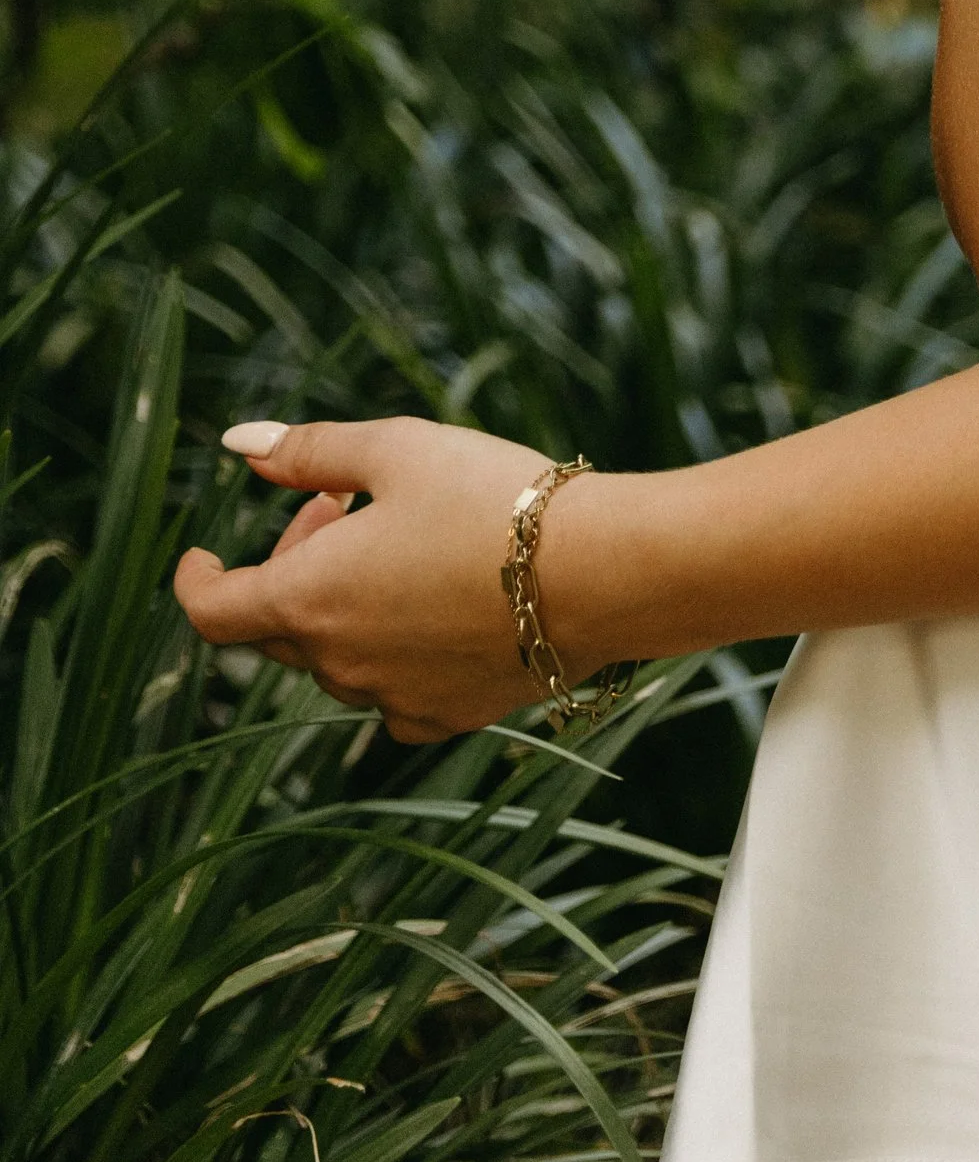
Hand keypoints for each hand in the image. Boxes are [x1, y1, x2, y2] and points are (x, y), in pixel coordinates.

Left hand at [173, 416, 577, 744]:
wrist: (600, 572)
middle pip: (276, 630)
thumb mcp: (398, 450)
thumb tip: (238, 445)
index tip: (201, 556)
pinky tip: (436, 606)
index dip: (196, 580)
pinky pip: (390, 692)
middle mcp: (339, 663)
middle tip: (339, 508)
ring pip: (335, 659)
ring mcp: (390, 698)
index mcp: (309, 598)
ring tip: (399, 545)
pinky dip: (390, 651)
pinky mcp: (444, 717)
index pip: (212, 611)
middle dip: (289, 567)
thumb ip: (309, 451)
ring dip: (341, 606)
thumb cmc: (493, 497)